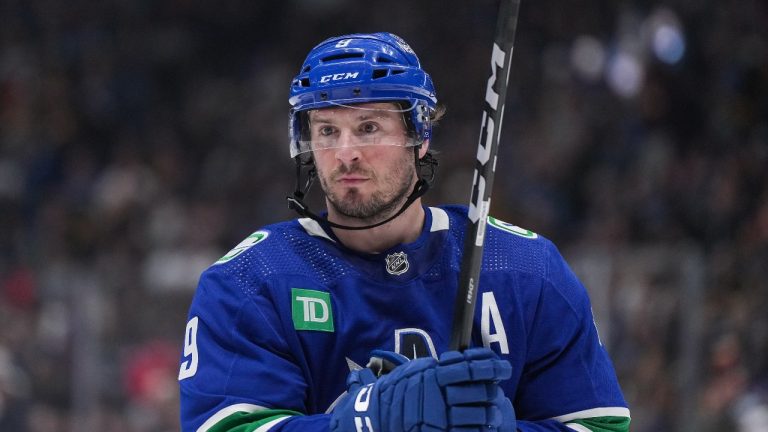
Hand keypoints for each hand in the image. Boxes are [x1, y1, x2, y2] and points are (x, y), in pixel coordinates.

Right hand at [329, 347, 515, 431]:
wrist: (377, 414)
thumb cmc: (400, 389)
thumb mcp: (419, 370)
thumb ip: (442, 367)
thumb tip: (471, 362)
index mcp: (436, 375)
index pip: (472, 368)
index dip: (492, 367)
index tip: (503, 368)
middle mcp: (440, 395)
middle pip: (481, 391)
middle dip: (493, 392)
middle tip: (495, 392)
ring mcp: (440, 417)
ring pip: (479, 415)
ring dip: (490, 414)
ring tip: (491, 412)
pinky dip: (478, 430)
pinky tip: (482, 427)